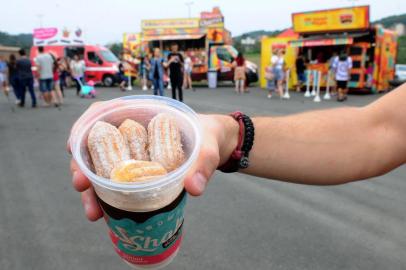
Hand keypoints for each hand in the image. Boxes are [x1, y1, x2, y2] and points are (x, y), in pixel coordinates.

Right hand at [68, 107, 237, 221]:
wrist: (217, 145)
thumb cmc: (209, 136)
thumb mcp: (209, 146)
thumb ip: (203, 163)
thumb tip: (193, 188)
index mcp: (141, 114)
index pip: (102, 114)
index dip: (82, 129)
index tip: (74, 149)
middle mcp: (130, 131)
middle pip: (95, 145)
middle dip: (82, 166)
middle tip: (82, 188)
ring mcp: (131, 151)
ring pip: (100, 166)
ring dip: (92, 189)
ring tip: (94, 213)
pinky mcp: (136, 169)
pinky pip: (114, 179)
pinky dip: (106, 195)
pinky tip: (106, 213)